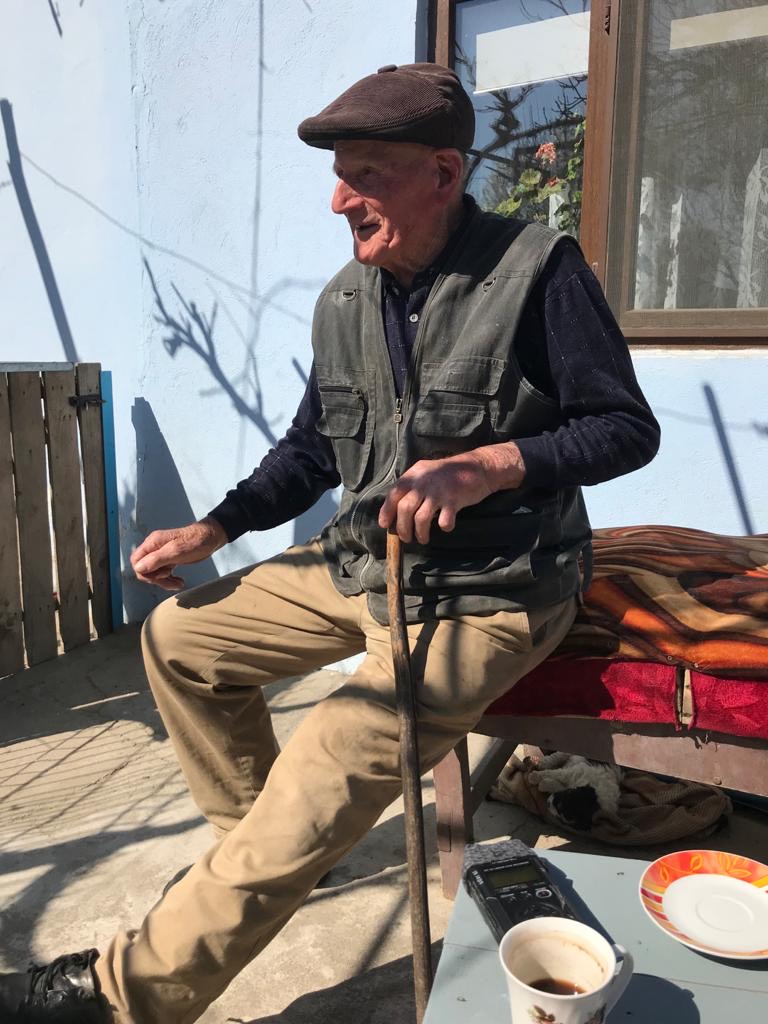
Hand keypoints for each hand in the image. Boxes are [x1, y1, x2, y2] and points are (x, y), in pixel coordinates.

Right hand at [130, 517, 227, 590]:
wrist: (211, 538)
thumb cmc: (195, 541)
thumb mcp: (176, 551)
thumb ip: (156, 559)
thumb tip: (138, 568)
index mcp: (153, 543)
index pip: (136, 561)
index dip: (144, 572)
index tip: (160, 576)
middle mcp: (155, 548)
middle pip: (144, 569)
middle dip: (156, 578)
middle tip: (170, 580)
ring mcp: (162, 554)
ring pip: (154, 573)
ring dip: (164, 581)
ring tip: (179, 583)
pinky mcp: (170, 559)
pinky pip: (163, 573)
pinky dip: (169, 579)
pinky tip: (179, 581)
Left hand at [378, 442, 525, 543]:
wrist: (477, 467)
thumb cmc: (448, 474)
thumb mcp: (426, 472)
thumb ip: (411, 486)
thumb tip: (395, 511)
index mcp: (415, 474)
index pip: (394, 494)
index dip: (386, 511)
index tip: (385, 525)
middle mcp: (425, 482)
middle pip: (405, 509)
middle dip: (403, 528)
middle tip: (406, 538)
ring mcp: (439, 491)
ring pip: (421, 518)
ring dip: (420, 533)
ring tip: (423, 539)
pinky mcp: (455, 500)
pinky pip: (444, 521)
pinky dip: (444, 527)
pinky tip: (446, 526)